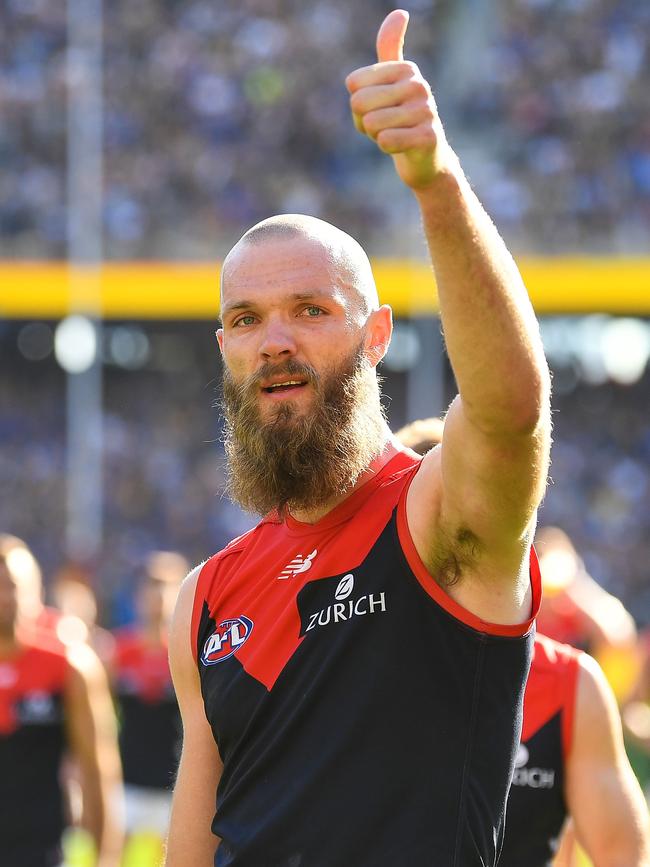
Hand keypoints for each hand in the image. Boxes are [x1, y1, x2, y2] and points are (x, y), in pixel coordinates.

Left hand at [345, 9, 450, 190]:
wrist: (427, 159)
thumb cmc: (402, 120)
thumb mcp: (393, 82)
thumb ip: (390, 49)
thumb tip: (400, 12)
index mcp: (405, 69)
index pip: (353, 84)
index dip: (358, 105)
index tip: (380, 109)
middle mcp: (418, 85)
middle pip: (359, 103)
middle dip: (365, 122)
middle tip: (385, 126)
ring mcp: (426, 111)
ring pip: (371, 123)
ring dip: (376, 136)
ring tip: (395, 135)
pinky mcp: (428, 137)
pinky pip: (386, 141)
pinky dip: (386, 148)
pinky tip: (401, 147)